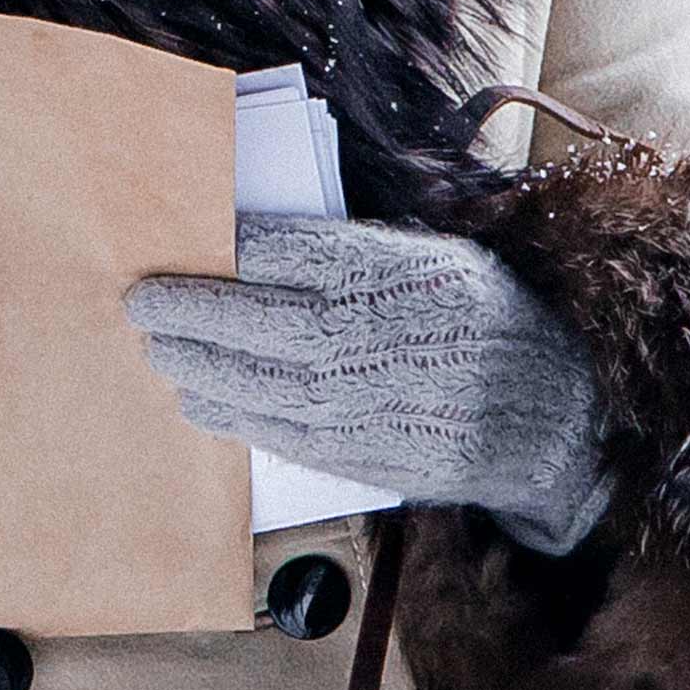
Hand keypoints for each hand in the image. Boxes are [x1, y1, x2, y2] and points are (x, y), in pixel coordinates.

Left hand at [124, 213, 608, 553]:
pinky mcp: (362, 454)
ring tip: (154, 347)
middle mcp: (380, 337)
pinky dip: (228, 414)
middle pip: (260, 318)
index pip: (291, 251)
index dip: (229, 245)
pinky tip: (195, 397)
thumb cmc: (488, 322)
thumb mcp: (440, 259)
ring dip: (195, 363)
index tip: (186, 234)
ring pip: (258, 380)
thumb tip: (260, 241)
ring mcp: (369, 402)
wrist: (549, 418)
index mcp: (400, 274)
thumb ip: (360, 251)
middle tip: (140, 300)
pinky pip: (277, 433)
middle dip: (191, 308)